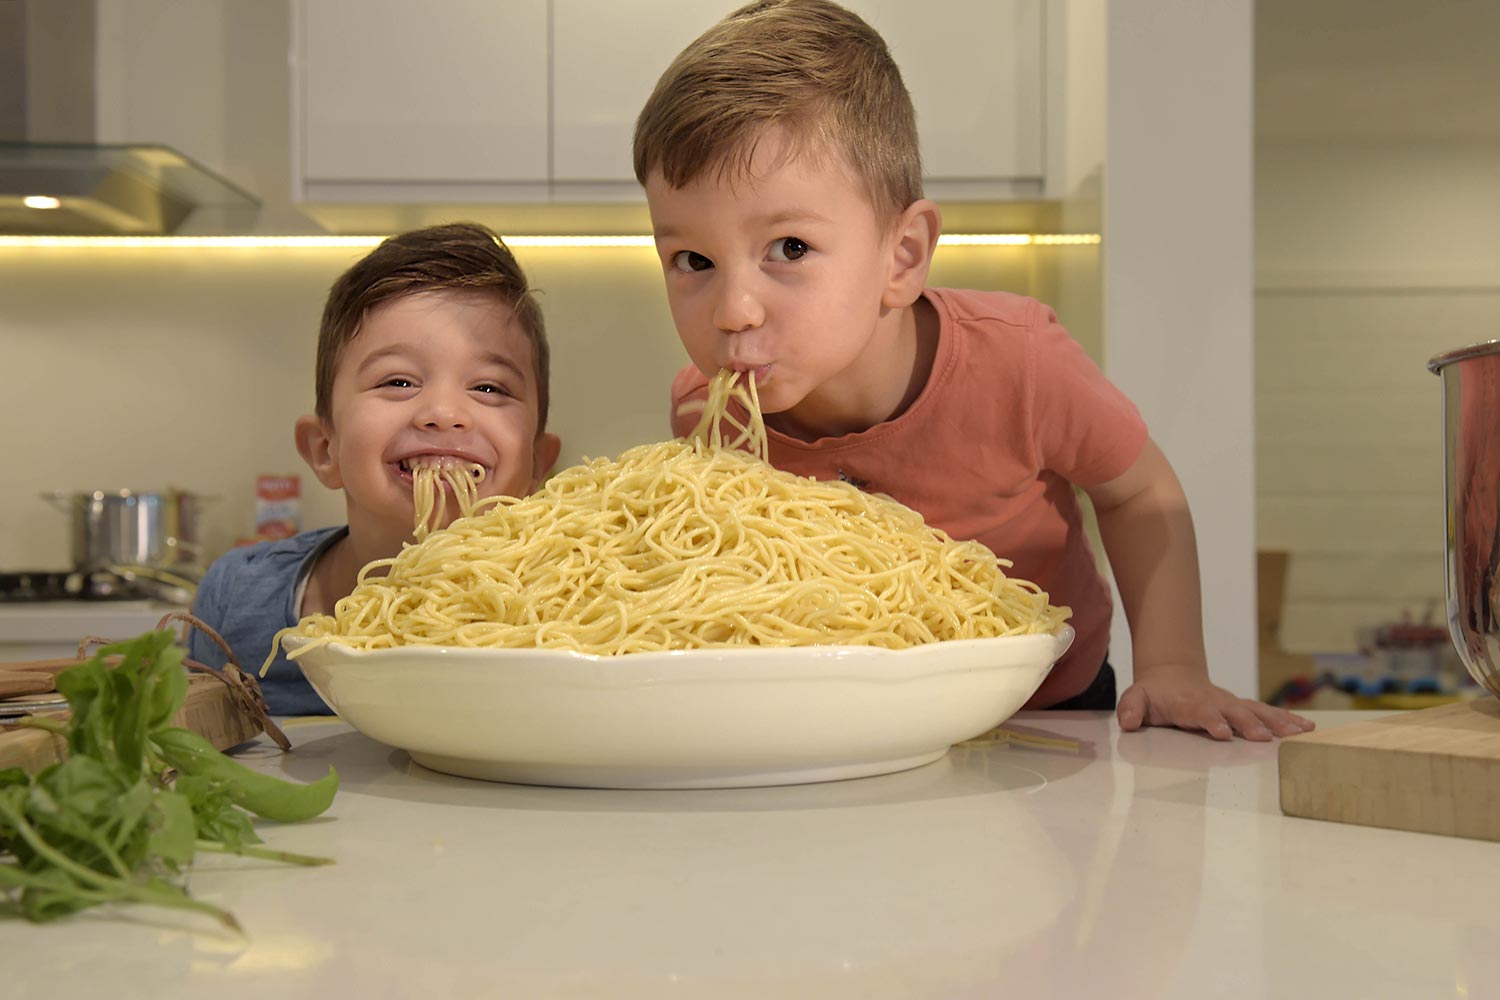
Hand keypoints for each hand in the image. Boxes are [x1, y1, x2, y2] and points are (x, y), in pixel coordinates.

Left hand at [1116, 664, 1315, 741]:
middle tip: (1263, 737)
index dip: (1210, 720)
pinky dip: (1287, 719)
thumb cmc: (1154, 694)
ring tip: (1300, 732)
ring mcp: (1231, 704)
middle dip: (1248, 724)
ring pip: (1257, 711)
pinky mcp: (1243, 707)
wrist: (1172, 675)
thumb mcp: (1135, 698)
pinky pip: (1267, 712)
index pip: (1200, 712)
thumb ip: (1131, 708)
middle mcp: (1215, 701)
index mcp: (1188, 703)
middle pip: (1234, 712)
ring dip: (1277, 721)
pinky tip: (1307, 728)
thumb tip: (1127, 720)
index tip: (1221, 731)